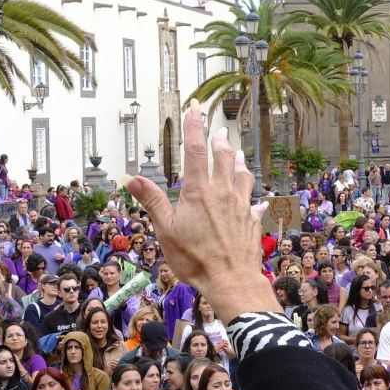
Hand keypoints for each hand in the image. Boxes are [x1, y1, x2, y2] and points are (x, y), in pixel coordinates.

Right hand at [128, 108, 275, 321]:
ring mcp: (240, 205)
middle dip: (220, 142)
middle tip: (220, 131)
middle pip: (222, 159)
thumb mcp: (165, 229)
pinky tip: (258, 201)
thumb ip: (152, 200)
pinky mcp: (252, 221)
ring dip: (239, 163)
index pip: (195, 151)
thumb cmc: (194, 257)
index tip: (195, 110)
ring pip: (242, 176)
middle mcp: (222, 193)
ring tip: (238, 153)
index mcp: (199, 191)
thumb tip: (131, 178)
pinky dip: (255, 199)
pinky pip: (255, 204)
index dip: (194, 128)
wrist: (230, 279)